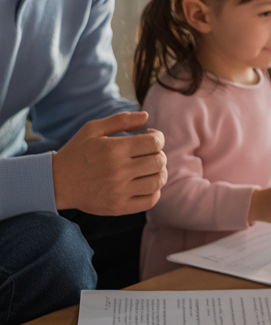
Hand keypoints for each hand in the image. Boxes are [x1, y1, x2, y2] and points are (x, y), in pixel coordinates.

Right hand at [52, 112, 166, 213]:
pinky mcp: (119, 207)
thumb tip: (146, 116)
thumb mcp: (93, 129)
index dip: (157, 136)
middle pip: (159, 161)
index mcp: (113, 149)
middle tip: (148, 153)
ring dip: (160, 172)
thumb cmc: (77, 152)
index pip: (155, 142)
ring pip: (158, 181)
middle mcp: (118, 171)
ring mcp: (119, 191)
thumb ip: (121, 120)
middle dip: (158, 153)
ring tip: (150, 167)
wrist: (56, 182)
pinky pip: (150, 200)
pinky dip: (155, 191)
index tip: (150, 137)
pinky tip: (146, 183)